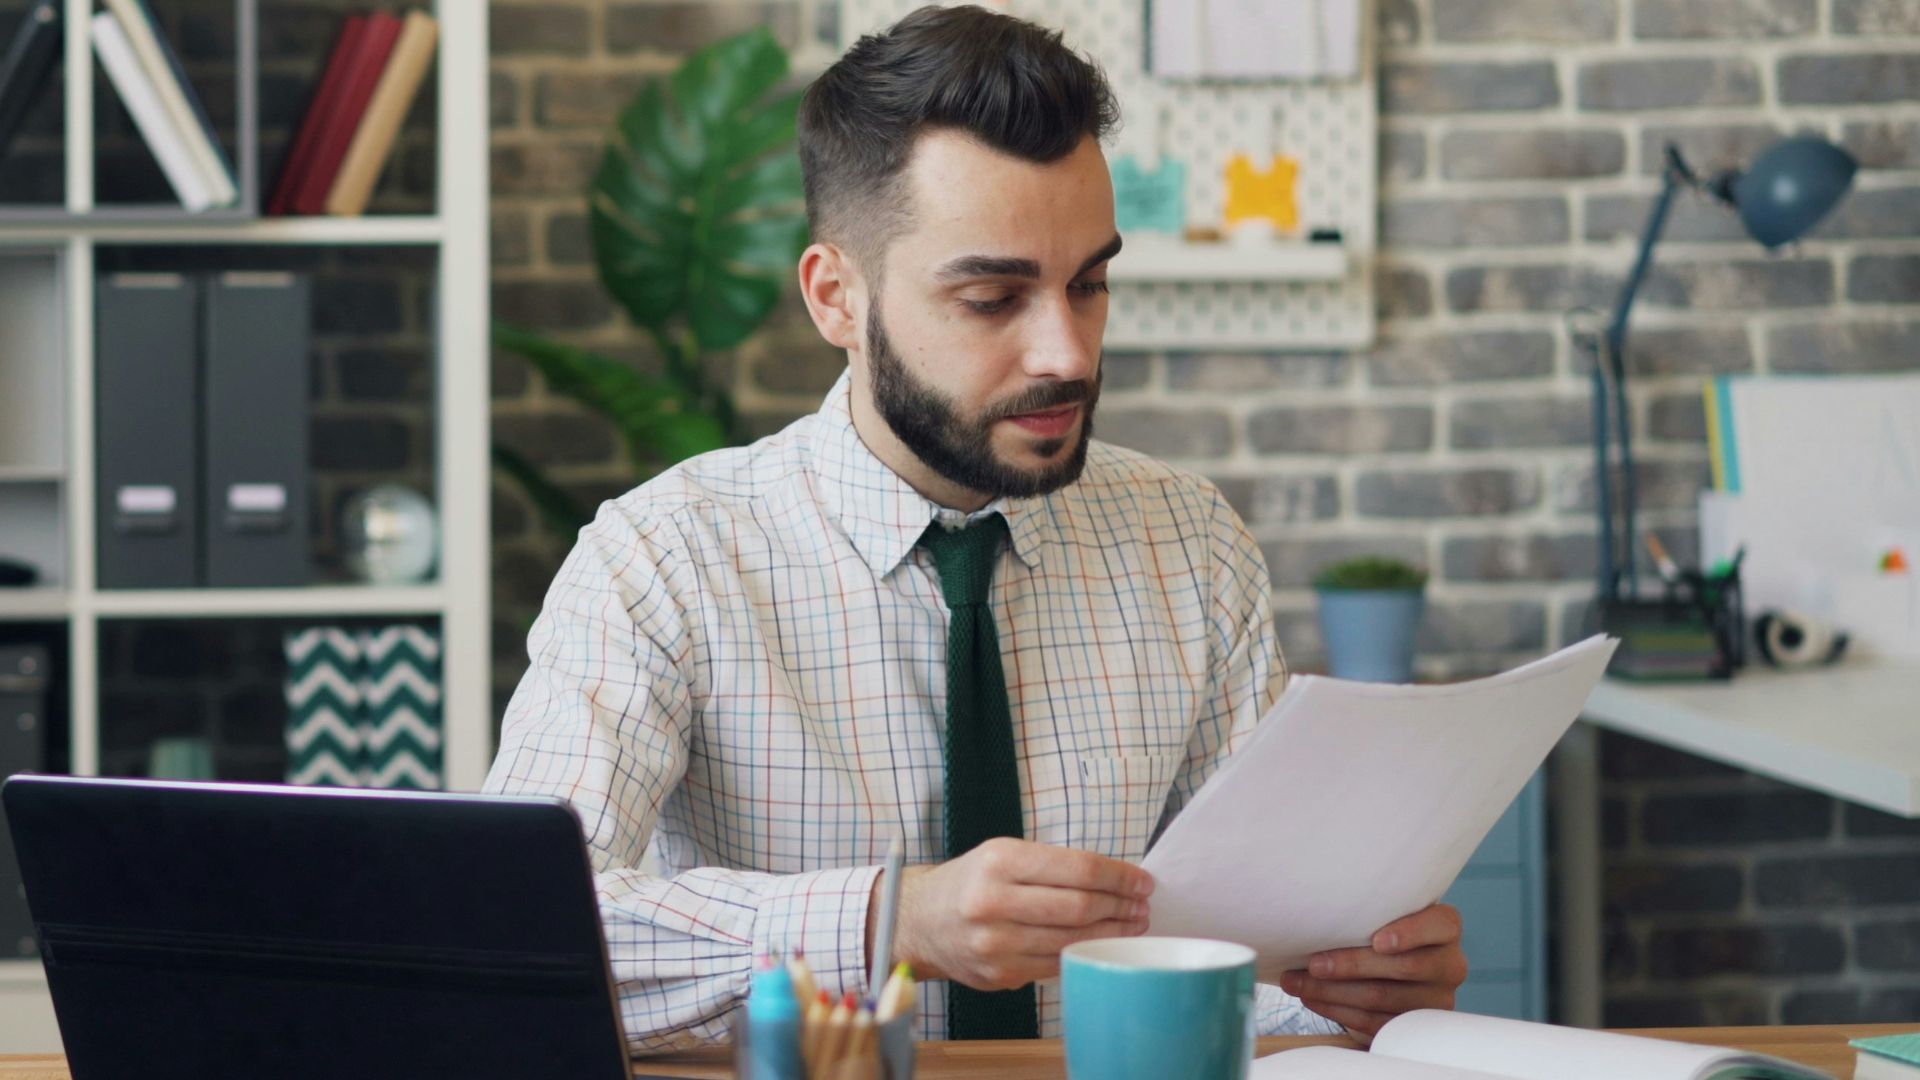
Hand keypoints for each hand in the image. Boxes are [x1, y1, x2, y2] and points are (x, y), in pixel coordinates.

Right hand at [869, 837, 1152, 990]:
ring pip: (1072, 939)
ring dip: (1112, 933)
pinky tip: (1100, 943)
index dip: (1118, 876)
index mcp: (999, 861)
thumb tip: (1116, 879)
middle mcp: (993, 902)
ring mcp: (995, 943)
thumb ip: (1052, 865)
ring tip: (1132, 924)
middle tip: (1142, 905)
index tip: (1142, 881)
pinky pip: (1056, 963)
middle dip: (1121, 906)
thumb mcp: (1002, 855)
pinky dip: (1085, 952)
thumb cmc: (971, 882)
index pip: (1077, 868)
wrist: (919, 921)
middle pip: (1079, 906)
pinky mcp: (999, 974)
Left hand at [1277, 903, 1466, 1044]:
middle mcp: (1449, 964)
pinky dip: (1337, 1010)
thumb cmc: (1379, 930)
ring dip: (1333, 991)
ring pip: (1383, 997)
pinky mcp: (1414, 1026)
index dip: (1409, 933)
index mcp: (1445, 927)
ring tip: (1297, 983)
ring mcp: (1436, 999)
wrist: (1391, 972)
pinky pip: (1374, 1021)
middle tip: (1313, 964)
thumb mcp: (1383, 914)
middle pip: (1404, 967)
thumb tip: (1311, 911)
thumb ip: (1366, 910)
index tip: (1377, 941)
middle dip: (1351, 965)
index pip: (1439, 925)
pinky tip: (1313, 999)